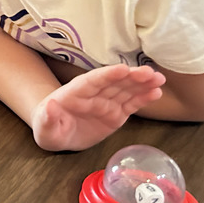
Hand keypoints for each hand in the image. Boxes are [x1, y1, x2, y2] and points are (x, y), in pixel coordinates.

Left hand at [30, 65, 164, 151]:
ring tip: (159, 79)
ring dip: (142, 84)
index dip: (107, 75)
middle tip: (150, 73)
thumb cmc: (48, 127)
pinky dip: (143, 98)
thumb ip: (48, 117)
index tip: (123, 69)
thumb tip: (51, 105)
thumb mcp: (44, 127)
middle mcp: (93, 94)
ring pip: (125, 90)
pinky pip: (131, 104)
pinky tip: (156, 92)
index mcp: (75, 93)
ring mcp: (106, 103)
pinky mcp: (115, 113)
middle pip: (113, 83)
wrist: (56, 133)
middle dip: (131, 77)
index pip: (92, 81)